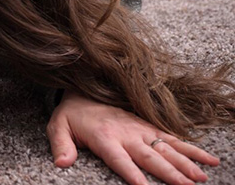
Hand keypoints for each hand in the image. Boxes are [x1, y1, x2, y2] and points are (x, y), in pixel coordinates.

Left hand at [47, 91, 218, 184]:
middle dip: (169, 172)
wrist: (82, 90)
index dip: (131, 173)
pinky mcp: (149, 126)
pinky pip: (173, 138)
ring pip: (166, 148)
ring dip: (185, 163)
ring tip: (201, 178)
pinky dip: (191, 149)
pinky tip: (208, 160)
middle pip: (149, 156)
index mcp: (103, 137)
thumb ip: (60, 146)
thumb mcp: (57, 127)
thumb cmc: (71, 114)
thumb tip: (61, 163)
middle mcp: (126, 133)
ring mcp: (140, 129)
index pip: (119, 159)